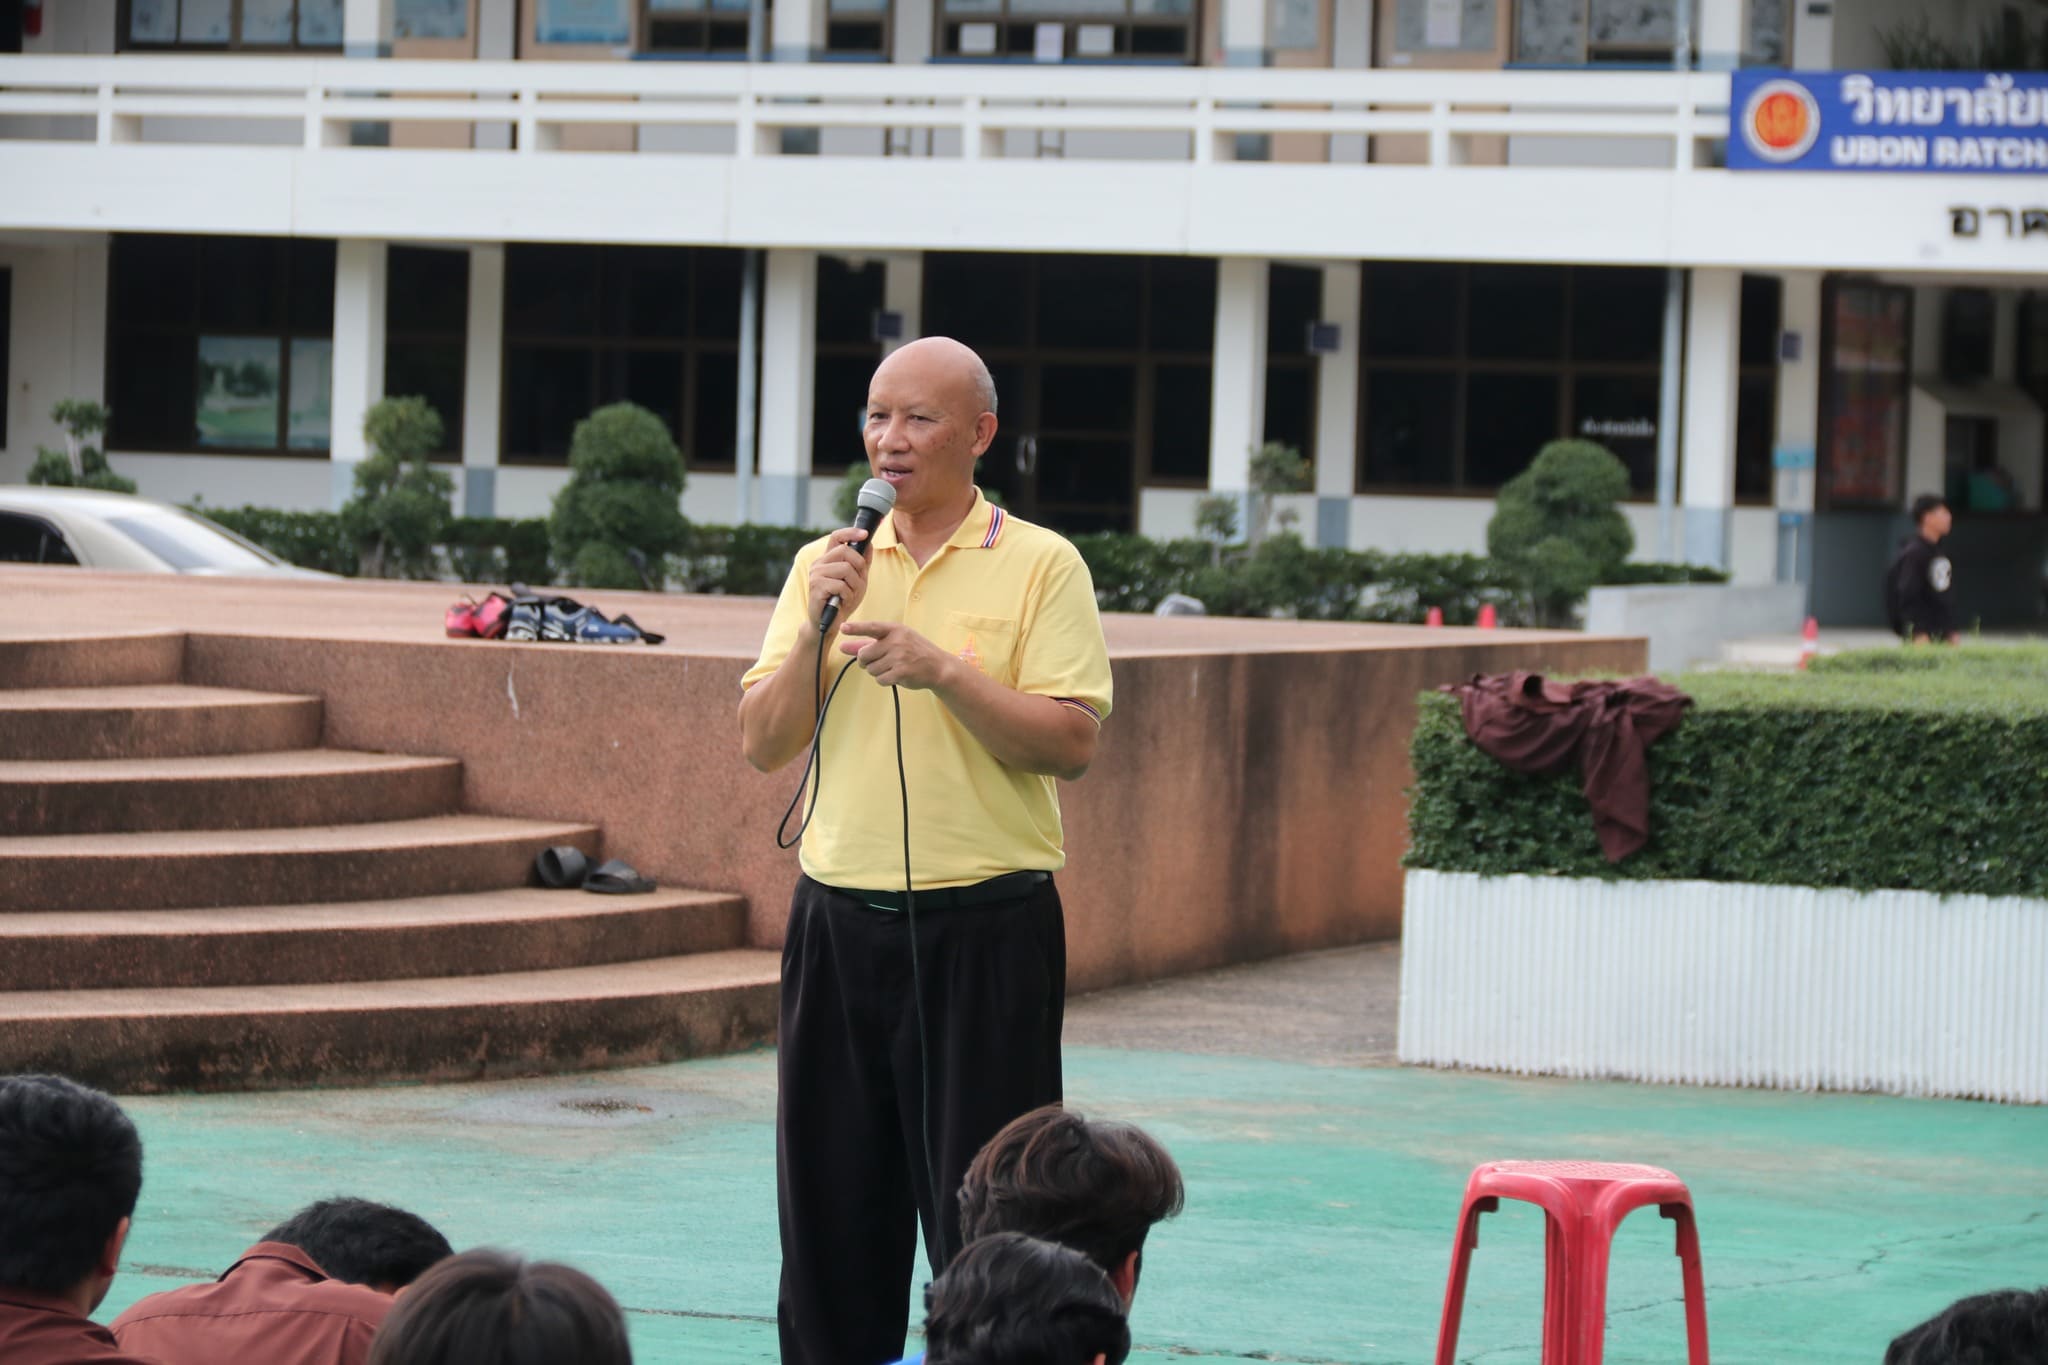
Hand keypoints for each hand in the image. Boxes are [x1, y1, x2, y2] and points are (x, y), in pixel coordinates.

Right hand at [807, 527, 871, 629]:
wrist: (830, 623)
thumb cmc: (843, 601)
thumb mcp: (858, 580)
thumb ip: (862, 562)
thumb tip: (869, 543)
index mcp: (828, 559)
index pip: (837, 536)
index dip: (851, 532)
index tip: (865, 534)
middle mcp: (819, 563)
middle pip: (845, 551)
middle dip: (859, 567)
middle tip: (858, 583)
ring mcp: (816, 574)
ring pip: (846, 569)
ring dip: (854, 585)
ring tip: (849, 595)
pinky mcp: (816, 587)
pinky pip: (841, 585)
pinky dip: (848, 596)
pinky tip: (843, 602)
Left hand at [839, 620, 957, 690]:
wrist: (938, 666)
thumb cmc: (914, 651)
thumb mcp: (895, 641)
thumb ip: (868, 643)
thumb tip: (843, 647)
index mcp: (895, 630)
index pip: (872, 627)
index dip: (856, 628)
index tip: (843, 628)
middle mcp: (897, 641)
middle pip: (864, 654)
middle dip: (865, 661)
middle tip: (876, 660)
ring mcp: (899, 657)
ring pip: (870, 669)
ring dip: (877, 671)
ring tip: (892, 667)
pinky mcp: (901, 672)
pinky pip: (880, 679)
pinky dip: (884, 680)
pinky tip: (895, 675)